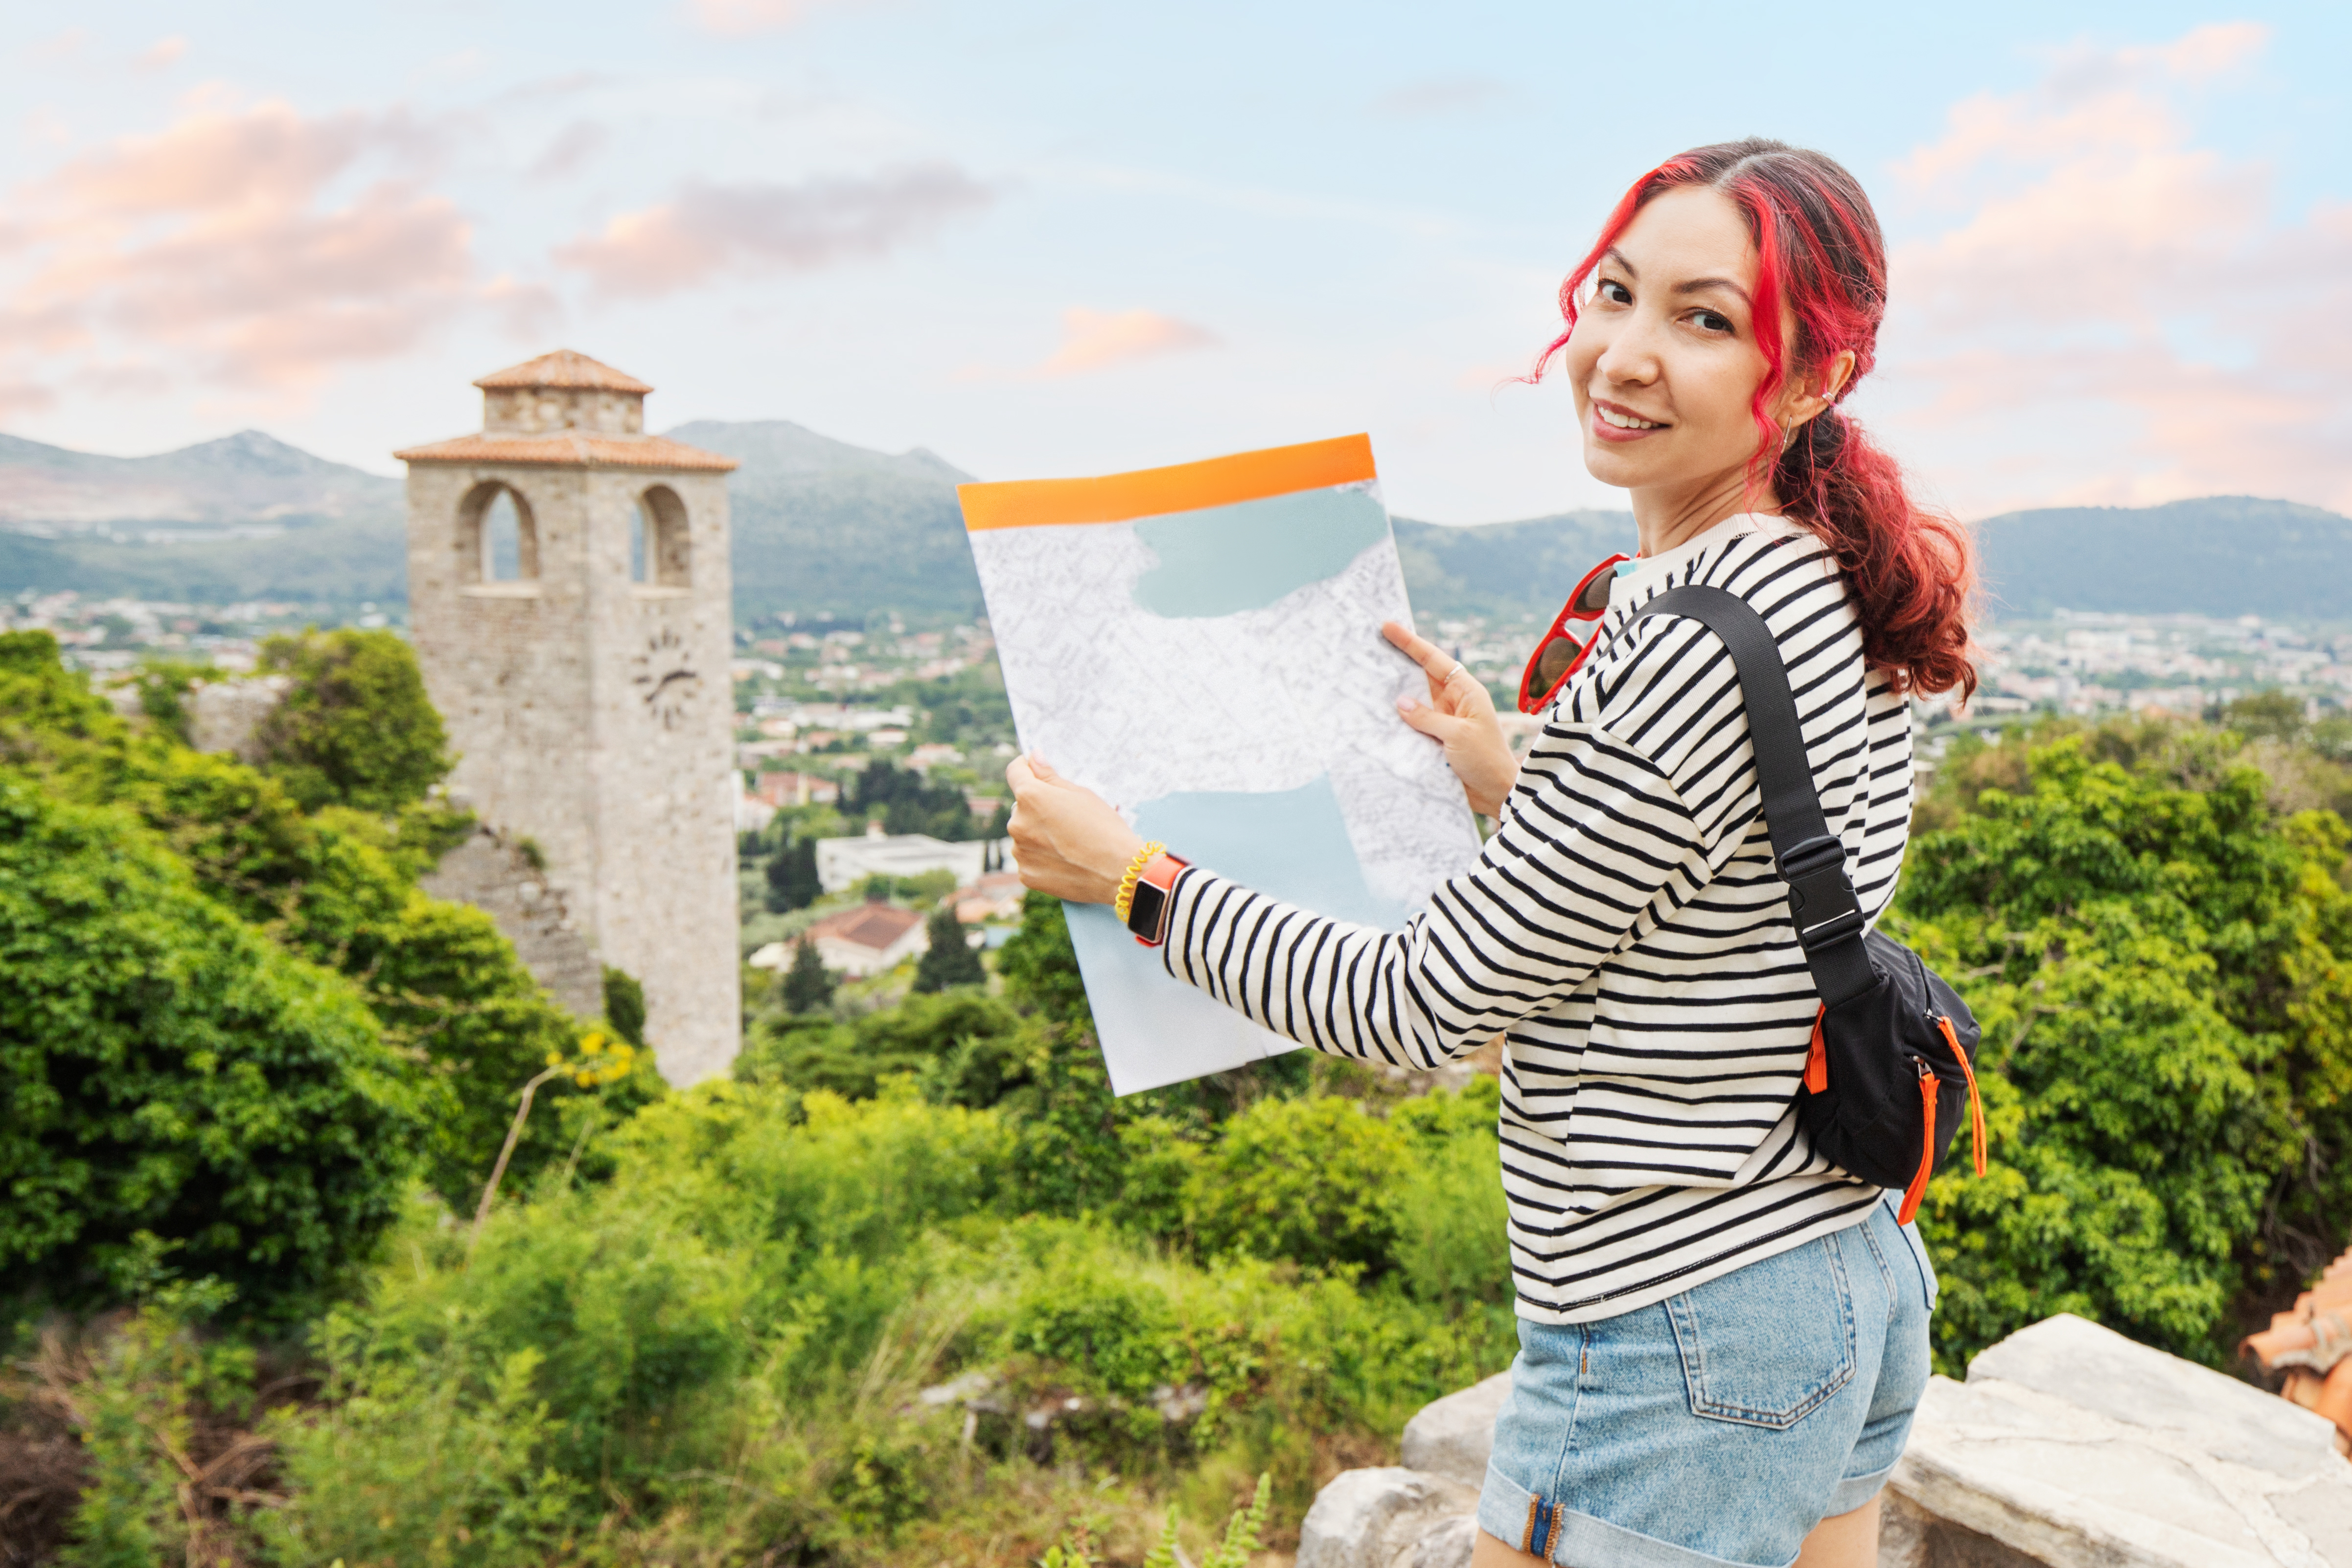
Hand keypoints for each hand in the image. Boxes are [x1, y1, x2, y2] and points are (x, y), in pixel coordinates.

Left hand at [1005, 753, 1146, 904]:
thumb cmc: (1105, 828)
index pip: (1015, 772)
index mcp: (1030, 797)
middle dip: (1038, 808)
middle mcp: (1017, 823)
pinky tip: (1066, 860)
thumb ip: (1050, 776)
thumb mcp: (1081, 794)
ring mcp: (1020, 852)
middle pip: (1021, 807)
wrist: (1119, 872)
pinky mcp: (1026, 874)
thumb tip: (1033, 757)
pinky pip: (1030, 859)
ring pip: (1025, 834)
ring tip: (1069, 843)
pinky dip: (1043, 858)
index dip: (1026, 767)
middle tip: (1067, 817)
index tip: (1035, 770)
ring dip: (1039, 834)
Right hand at [1382, 621, 1519, 817]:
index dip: (1410, 643)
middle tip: (1373, 643)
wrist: (1497, 792)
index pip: (1434, 660)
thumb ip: (1427, 718)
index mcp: (1466, 691)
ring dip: (1395, 690)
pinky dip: (1398, 718)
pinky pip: (1413, 722)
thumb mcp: (1458, 735)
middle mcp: (1454, 701)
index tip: (1388, 627)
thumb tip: (1400, 702)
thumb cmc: (1486, 760)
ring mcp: (1444, 719)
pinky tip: (1379, 713)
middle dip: (1399, 660)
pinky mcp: (1436, 738)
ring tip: (1369, 675)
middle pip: (1422, 674)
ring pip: (1414, 698)